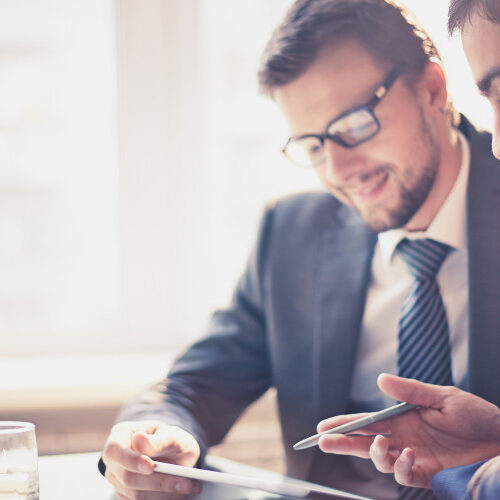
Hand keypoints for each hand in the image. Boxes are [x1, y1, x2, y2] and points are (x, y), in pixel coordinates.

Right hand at [102, 420, 200, 498]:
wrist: (173, 453)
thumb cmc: (170, 439)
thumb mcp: (171, 434)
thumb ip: (158, 440)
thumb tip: (139, 440)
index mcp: (120, 435)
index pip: (115, 450)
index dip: (130, 460)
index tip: (150, 466)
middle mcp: (114, 460)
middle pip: (127, 477)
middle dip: (158, 482)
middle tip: (186, 482)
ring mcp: (118, 480)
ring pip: (135, 494)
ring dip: (165, 493)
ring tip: (190, 487)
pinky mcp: (127, 496)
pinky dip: (164, 499)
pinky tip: (181, 493)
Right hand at [317, 374, 499, 488]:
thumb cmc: (476, 415)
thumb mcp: (443, 397)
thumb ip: (410, 391)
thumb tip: (380, 379)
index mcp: (403, 418)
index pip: (367, 422)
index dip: (345, 424)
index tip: (323, 427)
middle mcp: (404, 438)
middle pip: (365, 442)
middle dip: (343, 442)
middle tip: (324, 442)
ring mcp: (415, 457)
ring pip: (381, 460)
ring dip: (375, 454)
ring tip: (381, 444)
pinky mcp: (429, 474)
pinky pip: (405, 475)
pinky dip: (401, 467)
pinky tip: (408, 456)